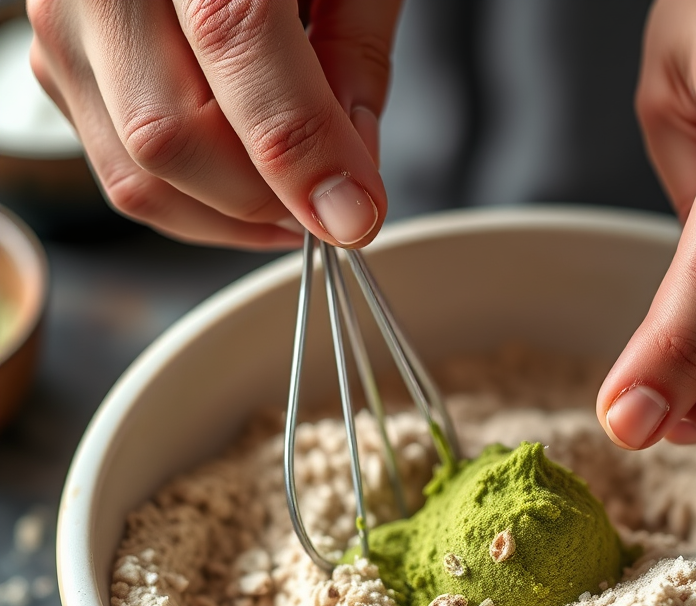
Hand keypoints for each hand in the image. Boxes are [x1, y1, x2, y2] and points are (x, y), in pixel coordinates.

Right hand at [27, 0, 400, 249]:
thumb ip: (353, 56)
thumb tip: (348, 180)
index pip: (237, 47)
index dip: (303, 154)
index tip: (356, 217)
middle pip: (168, 135)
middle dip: (267, 200)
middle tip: (334, 207)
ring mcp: (66, 20)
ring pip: (139, 176)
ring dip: (234, 218)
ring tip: (297, 204)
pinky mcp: (62, 64)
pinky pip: (127, 174)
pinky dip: (198, 203)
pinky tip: (251, 185)